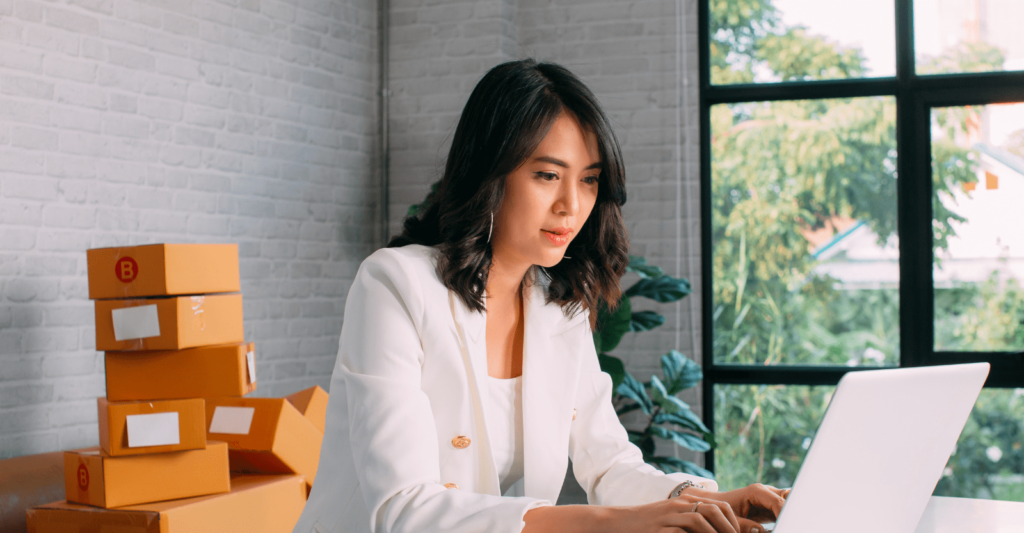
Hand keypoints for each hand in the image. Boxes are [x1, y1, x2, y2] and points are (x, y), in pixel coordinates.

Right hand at [610, 496, 742, 532]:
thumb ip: (693, 522)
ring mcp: (668, 516)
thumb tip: (717, 530)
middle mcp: (679, 505)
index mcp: (686, 501)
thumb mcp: (673, 519)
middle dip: (729, 528)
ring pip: (699, 520)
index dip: (734, 521)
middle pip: (713, 510)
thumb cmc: (649, 524)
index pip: (719, 505)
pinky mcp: (658, 529)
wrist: (618, 522)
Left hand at [682, 484, 789, 531]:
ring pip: (788, 504)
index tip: (789, 525)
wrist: (711, 505)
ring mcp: (770, 499)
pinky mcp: (771, 508)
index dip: (786, 515)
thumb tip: (761, 532)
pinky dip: (786, 519)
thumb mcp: (730, 519)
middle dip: (793, 513)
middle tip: (794, 525)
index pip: (779, 502)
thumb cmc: (718, 511)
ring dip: (791, 515)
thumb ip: (745, 527)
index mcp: (757, 491)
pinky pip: (783, 512)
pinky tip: (785, 526)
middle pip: (788, 499)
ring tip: (791, 525)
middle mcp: (766, 492)